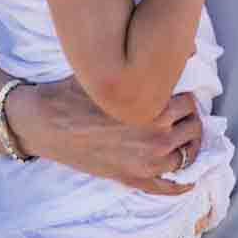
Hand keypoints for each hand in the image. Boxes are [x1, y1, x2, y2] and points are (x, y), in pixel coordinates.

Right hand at [13, 80, 203, 194]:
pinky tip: (189, 178)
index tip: (175, 96)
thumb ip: (151, 64)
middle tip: (177, 114)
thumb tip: (192, 49)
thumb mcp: (112, 71)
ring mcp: (145, 164)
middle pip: (192, 127)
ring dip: (186, 144)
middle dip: (187, 118)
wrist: (44, 124)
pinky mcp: (131, 179)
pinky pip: (168, 188)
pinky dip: (181, 184)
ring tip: (180, 136)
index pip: (190, 103)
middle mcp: (156, 140)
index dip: (183, 96)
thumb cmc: (76, 93)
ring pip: (186, 155)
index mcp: (156, 111)